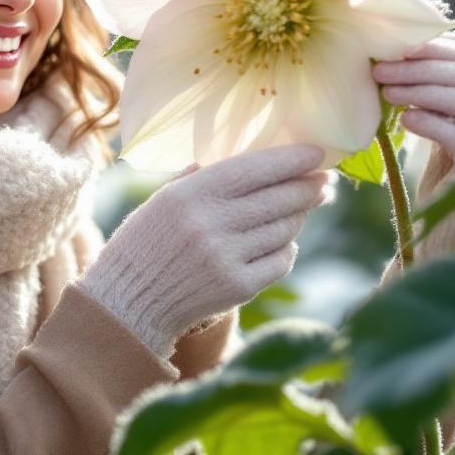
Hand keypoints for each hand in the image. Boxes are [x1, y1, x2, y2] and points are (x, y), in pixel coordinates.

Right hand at [79, 144, 334, 357]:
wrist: (131, 301)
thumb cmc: (149, 240)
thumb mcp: (167, 197)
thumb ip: (207, 174)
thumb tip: (260, 154)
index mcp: (192, 194)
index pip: (256, 168)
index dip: (292, 159)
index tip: (317, 153)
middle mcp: (211, 224)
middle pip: (280, 198)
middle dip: (309, 187)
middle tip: (323, 182)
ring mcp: (227, 258)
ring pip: (286, 229)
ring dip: (297, 217)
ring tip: (297, 210)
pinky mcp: (238, 287)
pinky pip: (282, 260)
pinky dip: (286, 249)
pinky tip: (279, 243)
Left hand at [371, 31, 454, 255]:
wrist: (451, 225)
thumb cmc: (445, 168)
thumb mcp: (443, 121)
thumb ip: (437, 89)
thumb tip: (400, 49)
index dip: (440, 46)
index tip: (399, 43)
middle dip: (425, 66)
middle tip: (382, 67)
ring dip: (423, 91)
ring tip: (387, 91)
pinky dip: (431, 123)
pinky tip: (404, 121)